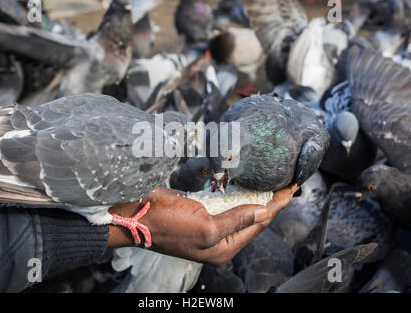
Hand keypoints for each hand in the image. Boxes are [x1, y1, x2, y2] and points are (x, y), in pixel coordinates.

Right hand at [107, 184, 298, 265]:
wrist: (137, 216)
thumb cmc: (168, 224)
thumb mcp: (206, 227)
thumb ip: (236, 221)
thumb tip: (264, 211)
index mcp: (224, 248)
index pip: (259, 224)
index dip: (277, 205)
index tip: (292, 188)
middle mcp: (220, 239)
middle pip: (253, 218)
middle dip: (271, 201)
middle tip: (288, 183)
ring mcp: (210, 225)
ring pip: (241, 210)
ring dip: (256, 196)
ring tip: (273, 182)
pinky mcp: (201, 212)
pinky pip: (226, 203)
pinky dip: (238, 194)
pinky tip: (248, 184)